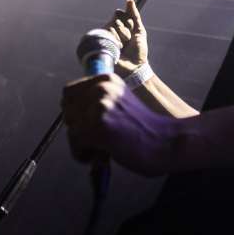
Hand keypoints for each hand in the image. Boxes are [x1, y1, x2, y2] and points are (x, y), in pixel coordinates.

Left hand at [61, 73, 179, 176]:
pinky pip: (76, 144)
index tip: (86, 124)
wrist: (167, 143)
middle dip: (76, 127)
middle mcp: (101, 88)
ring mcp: (100, 106)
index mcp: (106, 79)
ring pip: (71, 129)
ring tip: (101, 148)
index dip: (74, 111)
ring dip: (81, 144)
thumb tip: (69, 112)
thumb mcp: (119, 102)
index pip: (69, 92)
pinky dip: (84, 155)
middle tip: (95, 139)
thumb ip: (97, 101)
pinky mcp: (99, 127)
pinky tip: (102, 155)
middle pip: (67, 111)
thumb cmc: (143, 129)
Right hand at [104, 0, 147, 75]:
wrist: (134, 67)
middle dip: (126, 30)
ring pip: (112, 27)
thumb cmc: (138, 51)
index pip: (119, 13)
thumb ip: (134, 15)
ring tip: (123, 48)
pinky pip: (108, 34)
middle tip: (128, 42)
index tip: (132, 29)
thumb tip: (129, 0)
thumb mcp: (139, 31)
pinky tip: (118, 49)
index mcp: (119, 26)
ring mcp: (105, 37)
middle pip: (116, 20)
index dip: (126, 20)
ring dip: (122, 37)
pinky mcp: (101, 43)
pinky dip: (116, 41)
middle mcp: (110, 31)